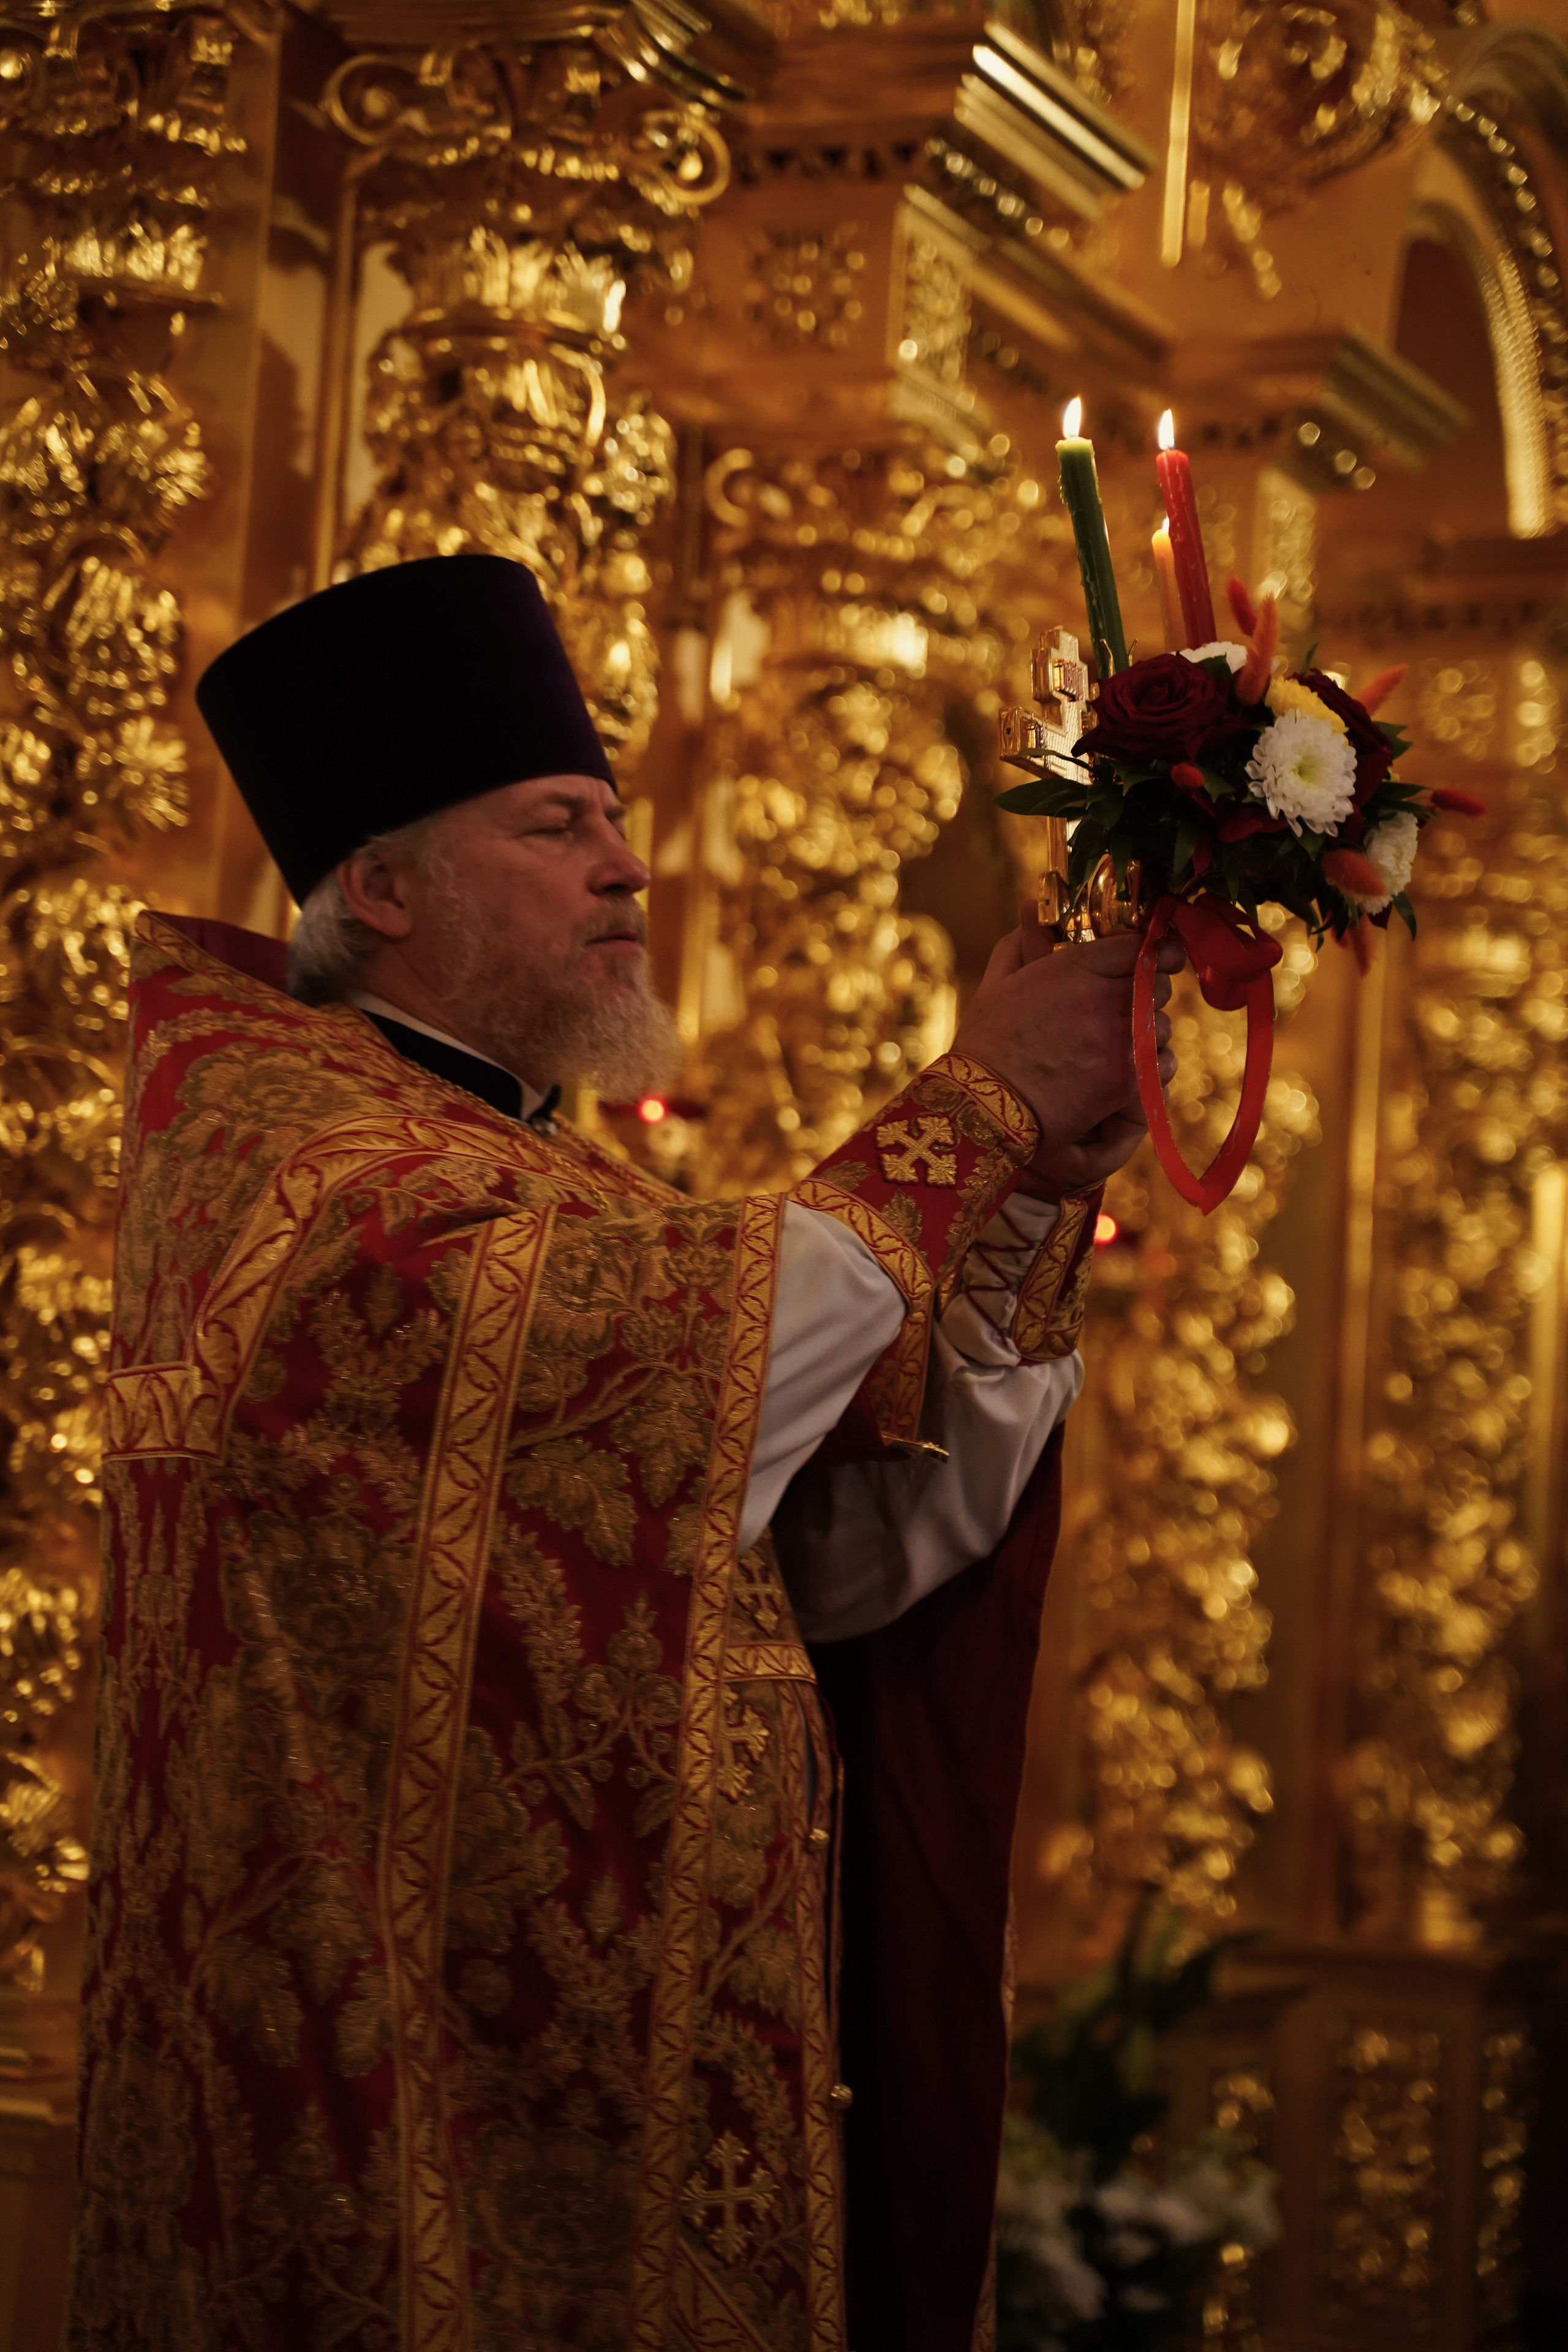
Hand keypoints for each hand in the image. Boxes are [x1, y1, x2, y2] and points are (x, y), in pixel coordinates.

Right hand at [951, 902, 1183, 1196]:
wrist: (982, 1110)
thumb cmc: (984, 1047)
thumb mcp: (995, 985)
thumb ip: (1020, 943)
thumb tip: (1032, 907)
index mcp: (1072, 969)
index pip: (1134, 946)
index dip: (1155, 949)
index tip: (1166, 954)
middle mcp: (1101, 999)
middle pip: (1154, 984)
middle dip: (1149, 992)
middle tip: (1135, 1003)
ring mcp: (1117, 1041)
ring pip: (1162, 1024)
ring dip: (1150, 1030)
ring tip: (1127, 1041)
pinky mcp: (1125, 1080)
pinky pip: (1163, 1062)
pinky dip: (1156, 1064)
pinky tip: (1134, 1068)